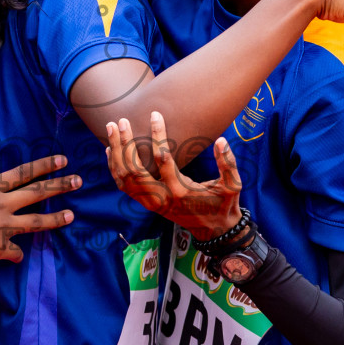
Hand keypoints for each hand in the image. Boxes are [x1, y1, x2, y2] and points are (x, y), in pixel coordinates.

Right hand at [0, 154, 78, 263]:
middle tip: (78, 180)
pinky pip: (12, 252)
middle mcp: (2, 204)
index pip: (23, 172)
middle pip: (37, 192)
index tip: (62, 159)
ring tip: (71, 215)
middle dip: (59, 185)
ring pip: (35, 221)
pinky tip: (19, 258)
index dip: (44, 165)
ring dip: (55, 218)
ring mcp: (3, 225)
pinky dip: (16, 255)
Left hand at [106, 112, 240, 240]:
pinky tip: (110, 151)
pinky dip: (114, 169)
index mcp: (181, 191)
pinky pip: (124, 187)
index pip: (163, 159)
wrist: (213, 229)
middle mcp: (161, 199)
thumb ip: (228, 164)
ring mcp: (151, 203)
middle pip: (133, 170)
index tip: (155, 114)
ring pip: (124, 179)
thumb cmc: (224, 204)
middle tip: (122, 121)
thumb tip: (221, 141)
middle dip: (125, 143)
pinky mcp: (148, 204)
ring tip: (111, 128)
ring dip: (116, 153)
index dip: (157, 135)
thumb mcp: (232, 185)